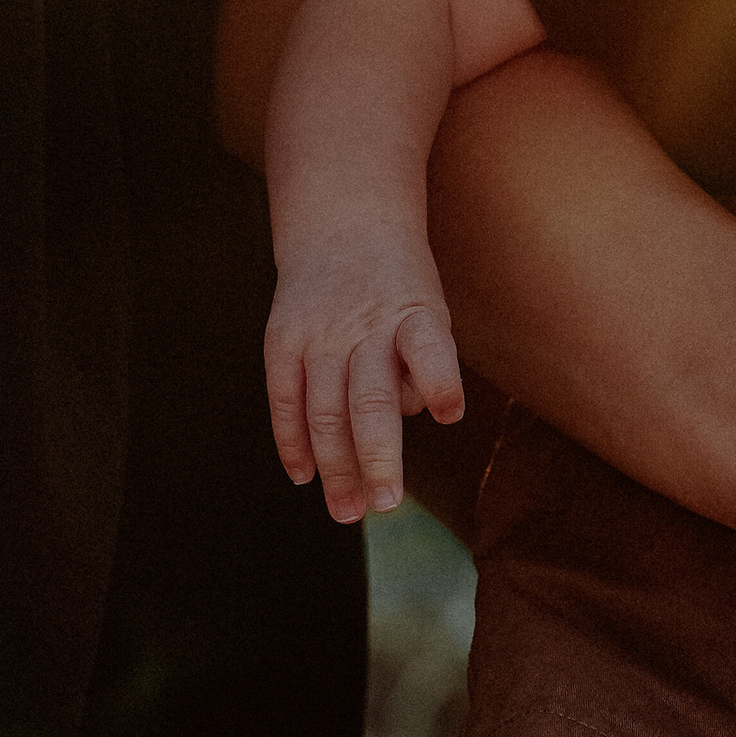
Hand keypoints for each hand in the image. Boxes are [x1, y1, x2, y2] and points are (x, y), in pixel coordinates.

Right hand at [263, 232, 467, 523]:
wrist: (345, 224)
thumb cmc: (401, 291)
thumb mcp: (428, 313)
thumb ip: (415, 373)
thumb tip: (386, 439)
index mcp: (415, 315)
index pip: (429, 347)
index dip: (438, 379)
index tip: (452, 413)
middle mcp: (366, 325)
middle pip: (370, 398)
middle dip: (378, 456)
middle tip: (386, 504)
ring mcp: (320, 333)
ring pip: (325, 409)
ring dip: (336, 466)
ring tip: (348, 511)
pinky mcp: (283, 338)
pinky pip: (285, 397)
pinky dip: (292, 440)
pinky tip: (304, 476)